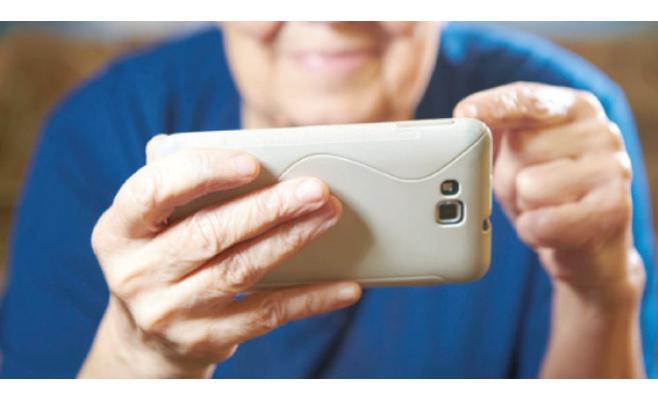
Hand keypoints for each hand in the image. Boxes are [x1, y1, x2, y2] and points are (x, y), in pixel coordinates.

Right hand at [80, 138, 360, 377]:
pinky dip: (309, 298)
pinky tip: (343, 286)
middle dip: (269, 208)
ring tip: (330, 215)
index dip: (202, 174)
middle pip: (210, 234)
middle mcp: (136, 274)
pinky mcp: (205, 340)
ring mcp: (169, 312)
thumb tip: (247, 151)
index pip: (153, 192)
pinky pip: (266, 314)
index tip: (251, 163)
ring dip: (292, 240)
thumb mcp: (151, 224)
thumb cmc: (161, 256)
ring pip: (242, 270)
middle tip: (316, 189)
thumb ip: (182, 187)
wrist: (144, 338)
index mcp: (118, 231)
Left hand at [454, 82, 644, 376]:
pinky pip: (549, 221)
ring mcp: (612, 167)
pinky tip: (553, 232)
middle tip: (526, 193)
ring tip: (542, 213)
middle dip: (509, 183)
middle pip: (519, 154)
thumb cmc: (540, 200)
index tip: (464, 115)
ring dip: (525, 211)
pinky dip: (539, 233)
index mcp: (567, 109)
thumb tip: (455, 125)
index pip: (524, 96)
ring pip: (531, 188)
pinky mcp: (615, 208)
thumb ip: (489, 139)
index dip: (492, 106)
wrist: (583, 250)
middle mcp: (595, 131)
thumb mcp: (510, 163)